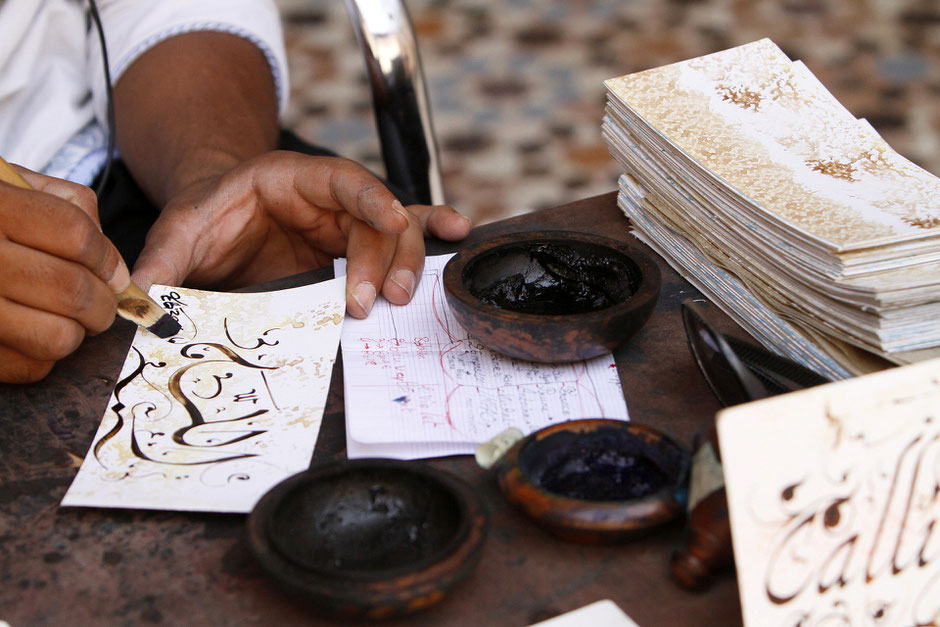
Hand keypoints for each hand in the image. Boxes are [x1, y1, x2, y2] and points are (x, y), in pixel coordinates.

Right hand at [0, 166, 128, 382]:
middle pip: (73, 291)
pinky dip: (44, 356)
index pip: (75, 234)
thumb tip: (113, 268)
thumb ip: (68, 207)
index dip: (106, 258)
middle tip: (101, 304)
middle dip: (103, 304)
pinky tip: (34, 334)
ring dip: (76, 332)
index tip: (113, 273)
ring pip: (57, 337)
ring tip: (68, 320)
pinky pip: (29, 367)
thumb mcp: (12, 183)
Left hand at [131, 151, 470, 316]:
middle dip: (382, 256)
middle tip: (373, 299)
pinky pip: (398, 241)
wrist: (220, 221)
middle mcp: (329, 200)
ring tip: (400, 299)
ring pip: (394, 236)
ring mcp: (347, 226)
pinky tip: (456, 234)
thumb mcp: (180, 232)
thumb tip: (143, 303)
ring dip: (405, 264)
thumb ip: (166, 261)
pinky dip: (428, 236)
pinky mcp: (353, 251)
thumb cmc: (207, 217)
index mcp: (292, 180)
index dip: (370, 197)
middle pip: (376, 218)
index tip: (392, 218)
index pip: (342, 179)